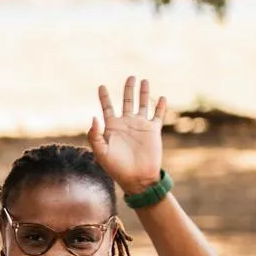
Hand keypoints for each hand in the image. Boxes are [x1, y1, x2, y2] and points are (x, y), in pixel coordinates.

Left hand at [88, 76, 166, 194]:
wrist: (137, 179)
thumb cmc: (116, 168)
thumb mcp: (101, 153)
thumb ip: (95, 135)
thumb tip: (94, 117)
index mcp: (112, 127)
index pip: (107, 107)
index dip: (104, 96)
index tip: (101, 86)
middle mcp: (126, 124)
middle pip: (127, 101)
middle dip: (128, 89)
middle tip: (131, 76)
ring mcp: (140, 126)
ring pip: (142, 105)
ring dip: (143, 93)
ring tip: (144, 80)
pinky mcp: (153, 131)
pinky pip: (157, 116)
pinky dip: (160, 106)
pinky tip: (161, 97)